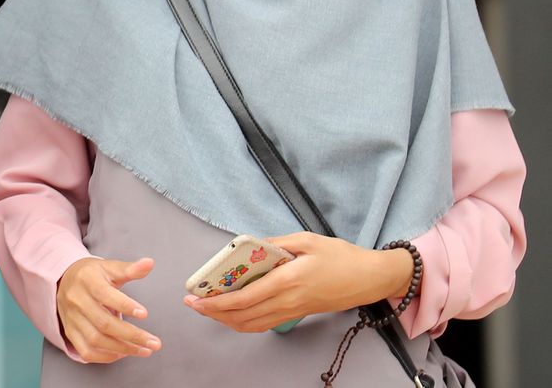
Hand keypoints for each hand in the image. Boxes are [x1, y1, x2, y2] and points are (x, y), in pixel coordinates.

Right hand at [56, 257, 161, 362]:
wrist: (64, 280)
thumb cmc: (92, 275)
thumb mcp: (110, 267)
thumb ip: (130, 269)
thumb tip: (150, 263)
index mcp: (87, 280)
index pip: (105, 295)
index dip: (125, 305)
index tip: (144, 314)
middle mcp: (76, 300)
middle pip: (103, 323)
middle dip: (132, 335)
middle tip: (154, 343)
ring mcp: (71, 318)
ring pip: (96, 340)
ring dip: (123, 348)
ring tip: (144, 350)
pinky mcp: (70, 332)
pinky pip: (86, 351)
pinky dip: (106, 357)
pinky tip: (123, 353)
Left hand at [184, 232, 414, 332]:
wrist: (371, 278)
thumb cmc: (342, 257)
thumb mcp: (307, 240)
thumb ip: (275, 243)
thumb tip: (249, 246)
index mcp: (287, 281)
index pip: (243, 298)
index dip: (216, 302)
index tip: (196, 298)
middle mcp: (288, 301)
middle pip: (242, 316)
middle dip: (213, 313)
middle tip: (193, 303)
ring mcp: (293, 311)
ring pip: (252, 324)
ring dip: (226, 319)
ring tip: (208, 308)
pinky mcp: (299, 313)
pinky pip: (265, 323)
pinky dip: (244, 321)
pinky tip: (234, 313)